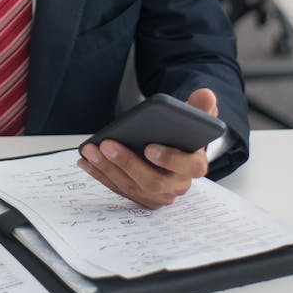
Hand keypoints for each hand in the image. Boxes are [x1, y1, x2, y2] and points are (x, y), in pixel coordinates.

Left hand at [77, 88, 217, 208]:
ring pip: (132, 187)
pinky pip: (119, 189)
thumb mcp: (194, 117)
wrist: (174, 149)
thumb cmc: (182, 133)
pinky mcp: (141, 197)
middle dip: (127, 163)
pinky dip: (101, 175)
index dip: (169, 159)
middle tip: (107, 145)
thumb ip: (201, 107)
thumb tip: (206, 95)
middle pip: (153, 181)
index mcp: (195, 166)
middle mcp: (178, 185)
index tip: (149, 147)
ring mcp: (159, 194)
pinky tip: (86, 161)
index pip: (188, 167)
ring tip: (91, 150)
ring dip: (108, 169)